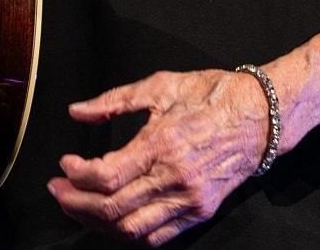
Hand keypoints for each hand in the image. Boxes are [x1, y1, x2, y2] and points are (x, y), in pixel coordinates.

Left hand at [48, 69, 271, 245]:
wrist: (261, 115)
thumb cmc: (212, 96)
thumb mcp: (160, 85)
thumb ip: (114, 101)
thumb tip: (78, 111)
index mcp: (162, 144)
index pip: (107, 175)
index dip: (78, 176)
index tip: (65, 165)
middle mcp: (175, 178)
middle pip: (114, 208)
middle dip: (77, 203)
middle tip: (59, 190)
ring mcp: (190, 200)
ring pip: (132, 229)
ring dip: (98, 222)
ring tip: (79, 205)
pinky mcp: (200, 211)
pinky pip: (158, 236)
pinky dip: (129, 233)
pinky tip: (113, 219)